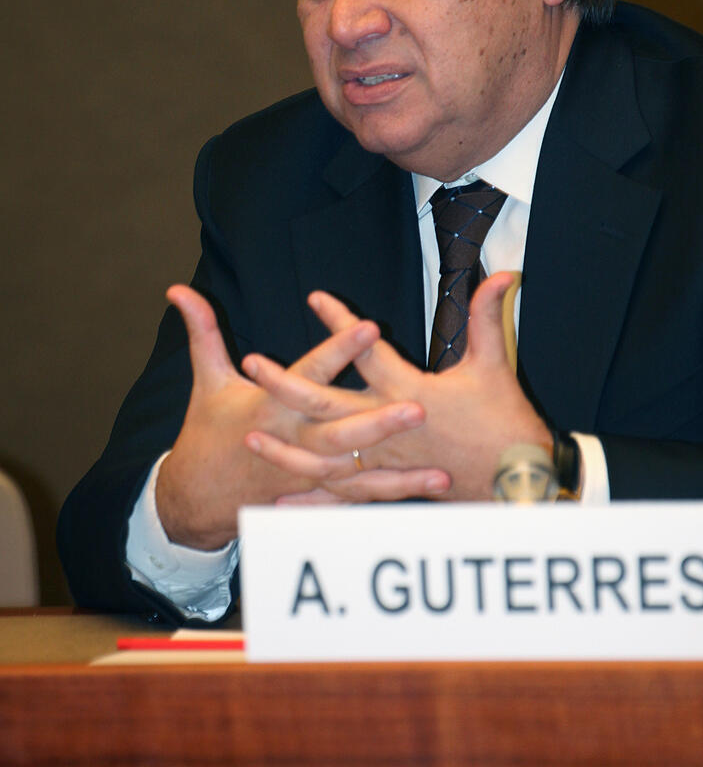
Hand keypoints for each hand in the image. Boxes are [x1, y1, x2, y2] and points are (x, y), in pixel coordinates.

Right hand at [156, 285, 445, 548]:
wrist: (196, 498)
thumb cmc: (208, 431)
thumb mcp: (207, 380)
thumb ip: (202, 331)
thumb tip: (178, 289)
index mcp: (270, 408)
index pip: (309, 374)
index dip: (337, 350)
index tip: (368, 326)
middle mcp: (292, 442)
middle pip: (339, 433)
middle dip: (379, 423)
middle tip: (418, 407)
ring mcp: (307, 475)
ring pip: (357, 472)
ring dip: (398, 469)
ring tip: (439, 466)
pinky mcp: (319, 496)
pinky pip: (360, 496)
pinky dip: (396, 493)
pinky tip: (435, 487)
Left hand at [248, 273, 550, 502]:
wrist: (516, 480)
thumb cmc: (504, 421)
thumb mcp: (494, 365)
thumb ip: (489, 317)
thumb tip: (501, 275)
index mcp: (410, 392)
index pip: (367, 350)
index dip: (341, 322)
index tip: (314, 297)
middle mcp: (389, 427)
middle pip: (326, 404)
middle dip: (285, 385)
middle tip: (252, 365)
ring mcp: (384, 460)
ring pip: (324, 457)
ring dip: (285, 448)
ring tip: (251, 436)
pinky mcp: (388, 484)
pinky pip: (341, 495)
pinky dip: (310, 498)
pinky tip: (279, 502)